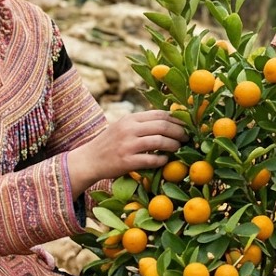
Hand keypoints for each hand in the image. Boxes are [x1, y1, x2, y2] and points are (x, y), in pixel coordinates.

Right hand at [67, 109, 186, 193]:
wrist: (89, 160)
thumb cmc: (110, 143)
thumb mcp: (123, 126)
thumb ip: (142, 123)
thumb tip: (170, 120)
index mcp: (130, 119)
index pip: (159, 114)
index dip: (176, 119)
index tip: (186, 125)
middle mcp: (129, 129)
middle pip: (162, 126)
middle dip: (179, 132)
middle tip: (186, 137)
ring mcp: (127, 145)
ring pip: (159, 141)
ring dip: (173, 145)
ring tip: (178, 148)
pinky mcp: (126, 161)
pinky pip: (151, 159)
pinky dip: (162, 160)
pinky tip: (165, 160)